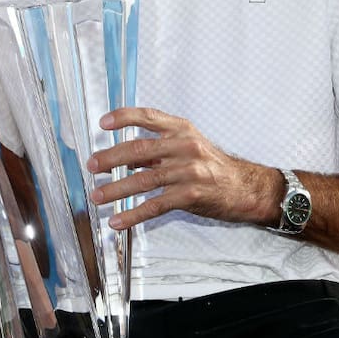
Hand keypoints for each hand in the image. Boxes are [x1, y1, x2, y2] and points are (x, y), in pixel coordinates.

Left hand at [87, 107, 280, 229]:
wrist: (246, 188)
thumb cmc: (214, 166)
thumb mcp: (189, 146)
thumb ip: (159, 148)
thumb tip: (122, 155)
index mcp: (182, 130)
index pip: (148, 116)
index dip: (123, 117)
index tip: (102, 123)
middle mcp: (184, 146)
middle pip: (139, 150)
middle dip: (110, 158)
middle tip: (92, 166)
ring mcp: (187, 171)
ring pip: (143, 180)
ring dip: (116, 190)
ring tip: (97, 196)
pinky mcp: (190, 195)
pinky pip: (155, 205)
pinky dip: (133, 214)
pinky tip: (118, 221)